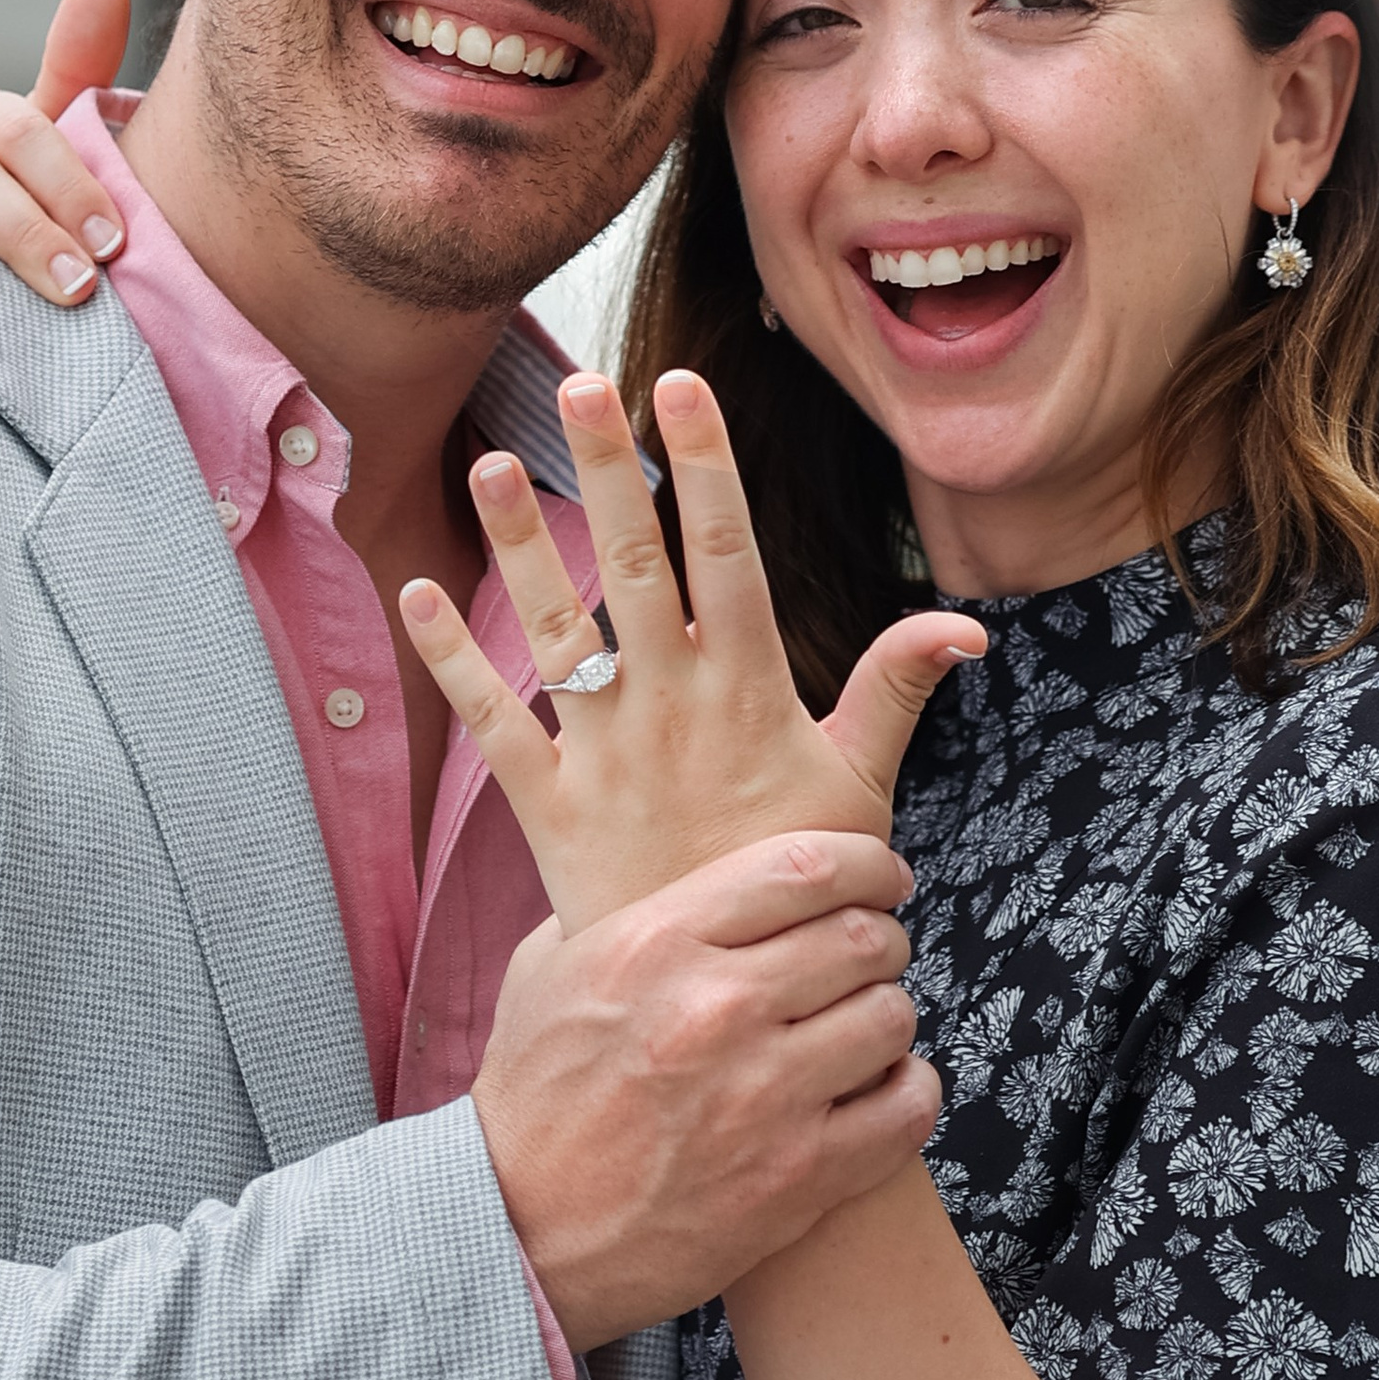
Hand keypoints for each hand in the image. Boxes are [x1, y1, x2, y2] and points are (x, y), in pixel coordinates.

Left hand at [401, 367, 985, 935]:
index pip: (727, 553)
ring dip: (518, 545)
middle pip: (636, 566)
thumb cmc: (795, 878)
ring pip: (555, 628)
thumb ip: (896, 692)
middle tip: (581, 384)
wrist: (727, 996)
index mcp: (748, 689)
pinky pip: (491, 724)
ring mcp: (604, 751)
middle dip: (607, 471)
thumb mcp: (858, 786)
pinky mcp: (547, 804)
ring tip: (488, 462)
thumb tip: (965, 624)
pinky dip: (451, 662)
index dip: (705, 468)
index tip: (683, 388)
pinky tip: (413, 595)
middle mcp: (669, 705)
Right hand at [472, 831, 938, 1348]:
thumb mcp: (548, 971)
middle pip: (863, 937)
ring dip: (886, 1017)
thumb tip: (695, 873)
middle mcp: (716, 1009)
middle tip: (869, 959)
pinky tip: (880, 1091)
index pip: (804, 867)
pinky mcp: (797, 1178)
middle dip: (880, 940)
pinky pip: (906, 1108)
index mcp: (657, 944)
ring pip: (891, 1017)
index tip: (882, 876)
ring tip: (861, 1030)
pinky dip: (907, 1092)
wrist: (516, 1231)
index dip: (866, 863)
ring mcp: (763, 1097)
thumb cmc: (532, 1098)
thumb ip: (627, 910)